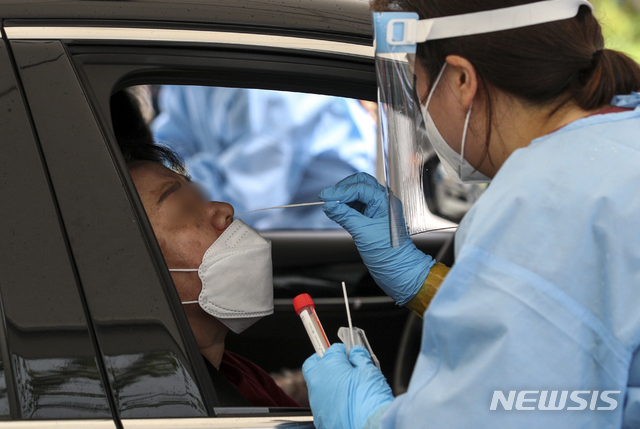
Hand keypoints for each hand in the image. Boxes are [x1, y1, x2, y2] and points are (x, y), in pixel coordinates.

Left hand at [303, 344, 393, 428]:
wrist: (369, 427)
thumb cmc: (369, 399)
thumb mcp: (369, 369)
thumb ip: (359, 357)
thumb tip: (356, 354)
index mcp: (328, 366)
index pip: (331, 349)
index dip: (342, 351)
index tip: (349, 355)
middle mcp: (317, 382)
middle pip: (315, 365)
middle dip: (326, 362)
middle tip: (342, 366)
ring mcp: (316, 401)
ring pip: (318, 384)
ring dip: (328, 382)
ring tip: (347, 387)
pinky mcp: (319, 417)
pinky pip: (322, 402)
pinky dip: (330, 399)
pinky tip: (345, 402)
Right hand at [319, 172, 434, 304]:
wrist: (398, 269)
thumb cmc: (389, 253)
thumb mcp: (362, 232)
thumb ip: (345, 216)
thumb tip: (329, 205)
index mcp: (385, 201)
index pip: (359, 188)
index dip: (340, 191)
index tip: (324, 197)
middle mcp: (384, 202)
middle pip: (360, 183)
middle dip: (343, 188)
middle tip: (327, 197)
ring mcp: (379, 209)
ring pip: (358, 193)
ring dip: (344, 197)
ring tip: (331, 205)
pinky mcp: (373, 218)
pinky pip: (358, 205)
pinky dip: (346, 206)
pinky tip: (337, 211)